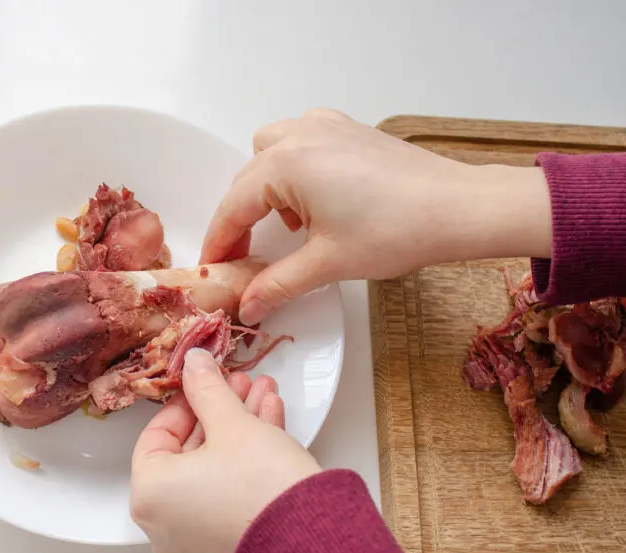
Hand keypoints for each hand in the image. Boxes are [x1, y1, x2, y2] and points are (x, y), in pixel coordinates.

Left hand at [130, 348, 320, 552]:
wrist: (311, 543)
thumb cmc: (260, 485)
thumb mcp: (231, 423)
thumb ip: (206, 388)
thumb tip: (193, 363)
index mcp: (149, 494)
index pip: (157, 434)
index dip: (186, 400)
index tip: (207, 381)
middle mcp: (164, 521)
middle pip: (189, 450)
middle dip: (220, 410)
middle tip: (241, 383)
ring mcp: (195, 536)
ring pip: (212, 468)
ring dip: (239, 427)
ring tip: (264, 394)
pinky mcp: (227, 542)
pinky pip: (226, 490)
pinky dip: (245, 459)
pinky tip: (270, 421)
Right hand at [200, 109, 551, 324]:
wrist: (459, 208)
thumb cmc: (399, 229)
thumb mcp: (327, 264)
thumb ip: (277, 284)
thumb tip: (248, 305)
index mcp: (285, 165)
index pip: (233, 208)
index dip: (219, 243)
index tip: (213, 268)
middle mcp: (299, 136)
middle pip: (246, 180)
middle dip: (239, 219)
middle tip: (244, 258)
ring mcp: (325, 127)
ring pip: (269, 152)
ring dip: (264, 186)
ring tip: (287, 224)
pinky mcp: (348, 130)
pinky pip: (300, 140)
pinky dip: (294, 167)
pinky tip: (314, 196)